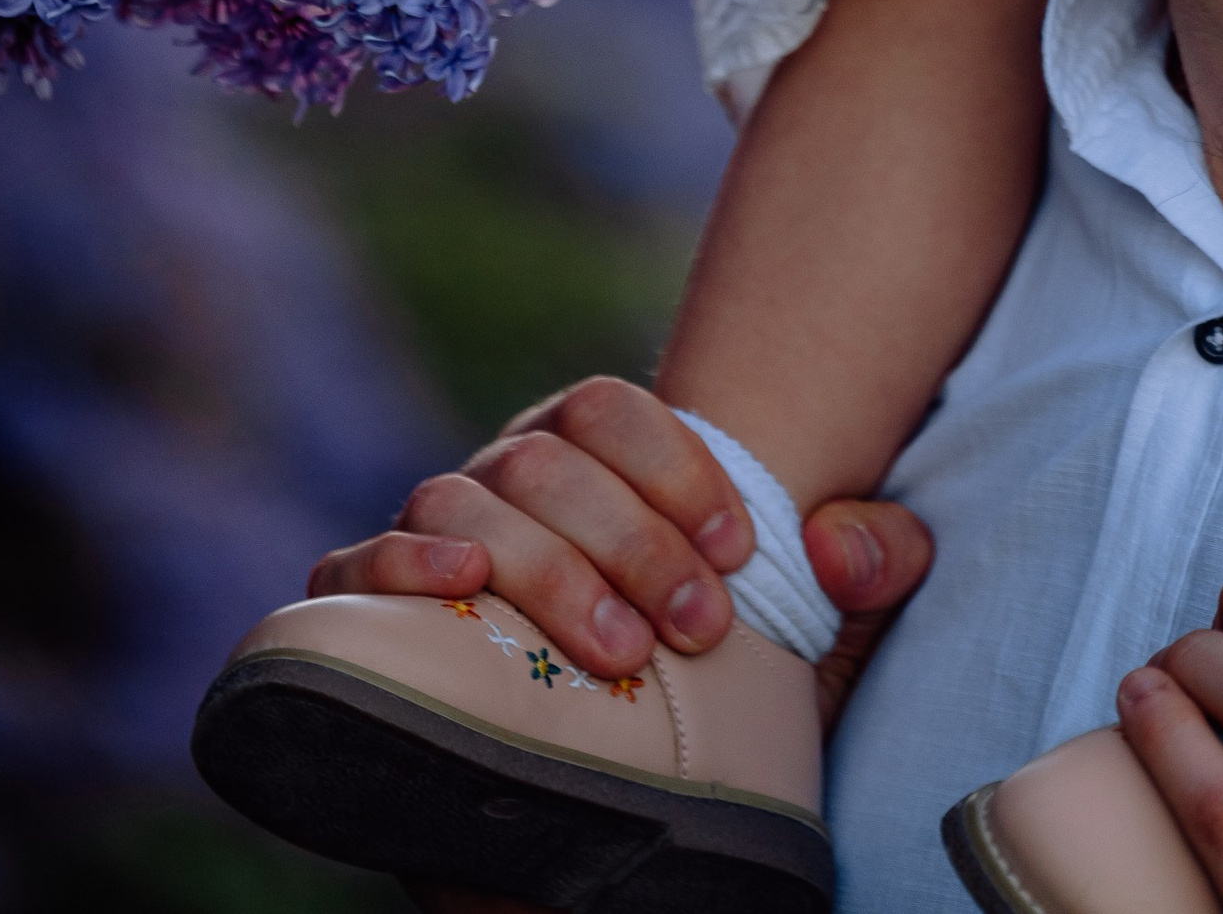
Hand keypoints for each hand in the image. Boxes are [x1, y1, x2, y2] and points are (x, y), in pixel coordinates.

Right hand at [305, 373, 929, 706]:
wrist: (619, 814)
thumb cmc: (715, 692)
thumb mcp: (815, 632)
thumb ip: (870, 565)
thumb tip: (842, 544)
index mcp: (587, 458)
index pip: (608, 407)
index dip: (676, 466)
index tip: (744, 554)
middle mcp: (501, 485)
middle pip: (546, 460)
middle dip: (633, 541)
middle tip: (698, 633)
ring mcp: (431, 545)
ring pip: (460, 502)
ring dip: (547, 570)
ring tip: (617, 651)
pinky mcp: (369, 624)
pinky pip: (352, 566)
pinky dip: (399, 564)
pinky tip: (461, 588)